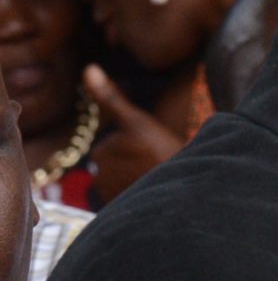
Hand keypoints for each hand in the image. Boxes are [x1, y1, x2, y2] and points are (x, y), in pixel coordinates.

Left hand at [83, 65, 186, 204]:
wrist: (186, 194)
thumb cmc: (164, 154)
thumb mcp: (140, 122)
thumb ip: (111, 98)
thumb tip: (89, 68)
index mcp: (102, 152)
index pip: (117, 144)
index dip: (139, 144)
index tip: (155, 149)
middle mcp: (99, 177)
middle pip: (118, 164)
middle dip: (135, 164)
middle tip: (159, 164)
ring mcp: (111, 197)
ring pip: (125, 181)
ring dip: (138, 180)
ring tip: (160, 178)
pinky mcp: (124, 212)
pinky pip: (130, 199)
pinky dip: (139, 197)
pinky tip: (155, 193)